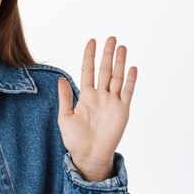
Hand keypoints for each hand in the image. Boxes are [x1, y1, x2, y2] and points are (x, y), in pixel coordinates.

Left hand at [57, 36, 136, 180]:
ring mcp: (112, 102)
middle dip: (107, 54)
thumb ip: (65, 97)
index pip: (88, 71)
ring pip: (117, 77)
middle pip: (105, 70)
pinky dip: (130, 80)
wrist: (88, 155)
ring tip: (122, 47)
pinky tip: (132, 68)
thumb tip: (61, 78)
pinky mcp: (123, 111)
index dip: (90, 56)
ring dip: (120, 62)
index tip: (92, 41)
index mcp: (85, 96)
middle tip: (111, 38)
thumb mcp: (65, 116)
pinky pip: (127, 92)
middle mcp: (100, 96)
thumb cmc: (74, 139)